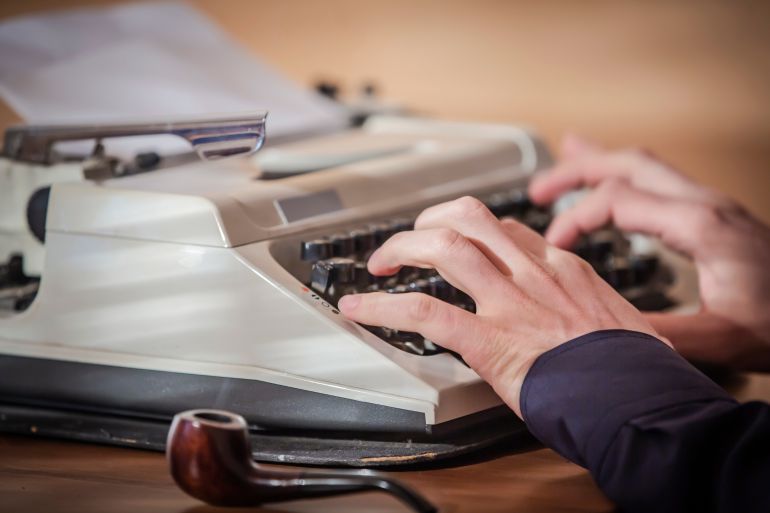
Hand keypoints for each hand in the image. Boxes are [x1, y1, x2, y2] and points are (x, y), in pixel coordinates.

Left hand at [338, 197, 661, 416]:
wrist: (643, 401)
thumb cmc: (635, 370)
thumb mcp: (619, 321)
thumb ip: (586, 308)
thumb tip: (579, 319)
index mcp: (564, 269)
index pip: (508, 228)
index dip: (471, 229)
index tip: (453, 238)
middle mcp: (534, 274)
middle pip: (470, 218)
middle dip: (429, 221)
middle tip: (408, 240)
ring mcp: (512, 303)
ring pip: (446, 248)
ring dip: (403, 247)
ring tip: (379, 262)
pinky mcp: (492, 340)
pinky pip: (426, 312)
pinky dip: (384, 307)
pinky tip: (359, 309)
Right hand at [529, 135, 769, 370]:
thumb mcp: (721, 338)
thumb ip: (660, 335)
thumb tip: (602, 332)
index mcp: (700, 225)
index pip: (618, 199)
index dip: (576, 218)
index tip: (554, 246)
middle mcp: (703, 206)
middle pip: (628, 164)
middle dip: (577, 170)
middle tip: (539, 187)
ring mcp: (710, 207)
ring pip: (645, 166)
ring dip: (600, 164)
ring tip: (566, 161)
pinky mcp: (713, 218)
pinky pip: (659, 181)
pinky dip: (625, 176)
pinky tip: (614, 185)